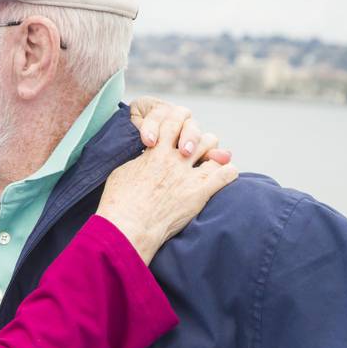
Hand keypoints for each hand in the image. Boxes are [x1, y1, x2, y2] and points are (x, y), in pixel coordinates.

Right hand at [98, 108, 238, 263]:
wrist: (128, 228)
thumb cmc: (118, 204)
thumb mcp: (123, 173)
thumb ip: (139, 161)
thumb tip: (145, 158)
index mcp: (155, 152)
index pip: (173, 120)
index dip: (179, 119)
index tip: (178, 130)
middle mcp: (174, 159)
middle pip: (197, 133)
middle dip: (198, 139)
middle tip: (195, 150)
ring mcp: (188, 176)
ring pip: (213, 149)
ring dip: (213, 153)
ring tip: (210, 161)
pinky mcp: (200, 193)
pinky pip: (226, 173)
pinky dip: (228, 172)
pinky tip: (224, 177)